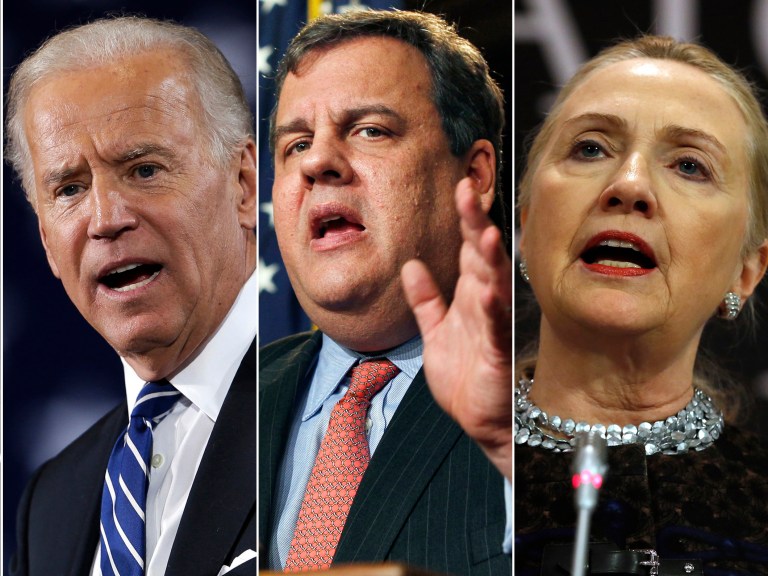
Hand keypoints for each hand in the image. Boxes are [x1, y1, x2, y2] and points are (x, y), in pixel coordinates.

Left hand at [401, 177, 511, 479]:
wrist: (479, 419)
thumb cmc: (465, 375)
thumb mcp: (435, 330)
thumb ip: (425, 298)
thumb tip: (411, 264)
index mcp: (471, 295)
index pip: (469, 249)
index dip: (466, 219)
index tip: (460, 187)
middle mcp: (486, 303)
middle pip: (483, 257)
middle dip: (476, 224)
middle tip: (468, 191)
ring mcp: (495, 326)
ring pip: (495, 285)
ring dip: (489, 260)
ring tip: (483, 233)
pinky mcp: (498, 352)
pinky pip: (494, 328)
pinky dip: (491, 309)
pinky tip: (486, 291)